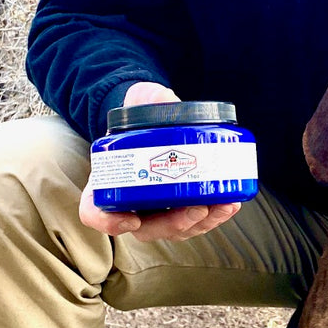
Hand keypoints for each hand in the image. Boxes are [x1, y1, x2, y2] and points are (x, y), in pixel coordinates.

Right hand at [78, 80, 242, 241]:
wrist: (157, 117)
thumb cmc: (142, 114)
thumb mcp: (140, 100)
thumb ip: (149, 98)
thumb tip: (164, 99)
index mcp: (109, 179)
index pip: (97, 212)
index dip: (110, 222)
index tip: (130, 219)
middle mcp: (130, 201)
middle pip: (146, 228)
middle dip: (174, 224)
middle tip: (197, 209)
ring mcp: (156, 207)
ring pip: (174, 229)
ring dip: (202, 223)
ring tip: (225, 205)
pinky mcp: (180, 205)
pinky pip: (194, 220)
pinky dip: (213, 216)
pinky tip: (230, 203)